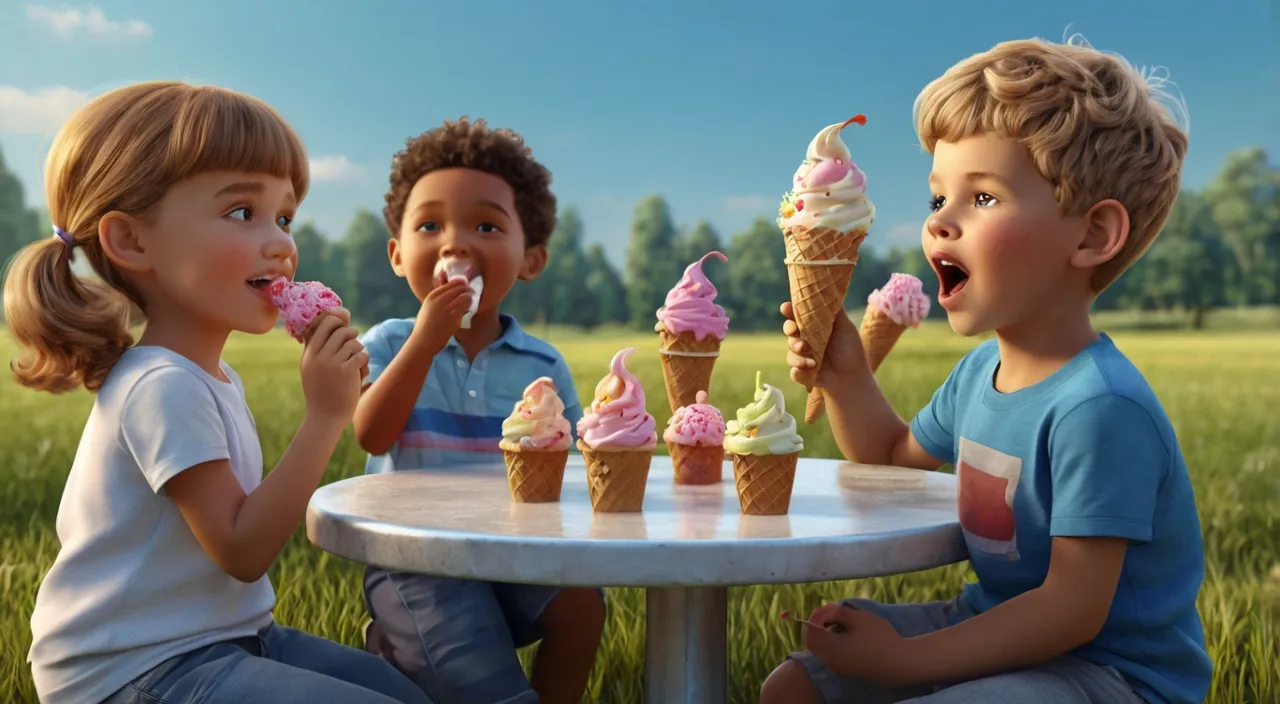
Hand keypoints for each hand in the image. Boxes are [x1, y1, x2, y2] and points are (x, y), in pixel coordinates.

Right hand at [300, 308, 369, 422]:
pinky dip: (364, 360)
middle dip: (350, 332)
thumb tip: (328, 328)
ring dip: (359, 349)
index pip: (321, 324)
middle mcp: (318, 356)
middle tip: (355, 338)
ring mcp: (332, 363)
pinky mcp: (346, 371)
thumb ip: (316, 350)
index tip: (343, 322)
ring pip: (352, 342)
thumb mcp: (311, 370)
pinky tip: (362, 370)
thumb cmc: (321, 393)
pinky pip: (361, 354)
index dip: (335, 320)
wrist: (325, 417)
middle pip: (339, 329)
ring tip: (357, 360)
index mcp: (309, 354)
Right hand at [409, 278, 473, 351]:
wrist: (423, 341)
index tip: (464, 285)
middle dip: (467, 289)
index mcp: (432, 296)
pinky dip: (469, 306)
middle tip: (471, 292)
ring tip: (470, 300)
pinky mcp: (454, 318)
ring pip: (465, 297)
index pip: (451, 283)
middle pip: (459, 288)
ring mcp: (447, 309)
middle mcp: (440, 300)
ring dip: (469, 297)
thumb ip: (438, 294)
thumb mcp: (428, 305)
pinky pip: (465, 308)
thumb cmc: (425, 324)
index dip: (461, 283)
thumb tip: (447, 278)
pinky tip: (468, 309)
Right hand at [780, 301, 866, 387]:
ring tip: (813, 360)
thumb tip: (829, 287)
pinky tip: (809, 370)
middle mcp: (806, 340)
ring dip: (797, 355)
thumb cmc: (851, 350)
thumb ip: (835, 310)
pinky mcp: (803, 374)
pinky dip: (798, 372)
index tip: (786, 307)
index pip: (797, 316)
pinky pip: (794, 372)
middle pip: (788, 331)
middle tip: (796, 332)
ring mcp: (803, 357)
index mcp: (813, 327)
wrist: (854, 377)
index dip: (789, 311)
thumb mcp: (845, 327)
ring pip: (790, 353)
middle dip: (789, 330)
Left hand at [801, 603, 914, 686]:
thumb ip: (838, 612)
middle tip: (831, 613)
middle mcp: (830, 661)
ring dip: (824, 634)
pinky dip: (831, 643)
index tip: (831, 607)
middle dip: (817, 624)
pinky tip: (846, 636)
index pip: (811, 630)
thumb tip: (826, 611)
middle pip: (812, 641)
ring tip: (840, 623)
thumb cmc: (881, 638)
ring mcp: (837, 669)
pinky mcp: (846, 671)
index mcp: (830, 648)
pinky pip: (829, 656)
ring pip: (820, 649)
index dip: (816, 615)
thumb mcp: (859, 618)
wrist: (901, 663)